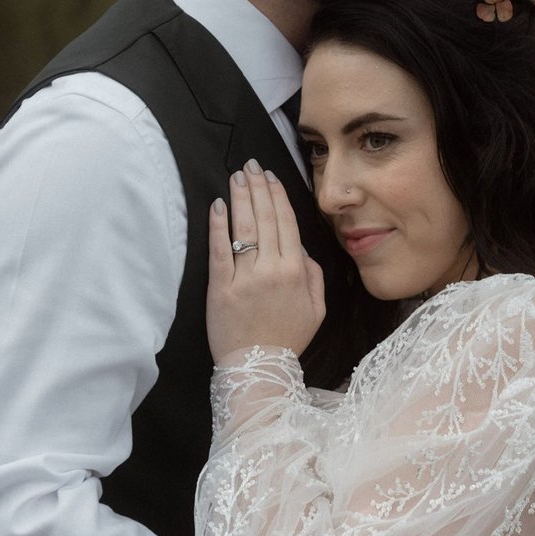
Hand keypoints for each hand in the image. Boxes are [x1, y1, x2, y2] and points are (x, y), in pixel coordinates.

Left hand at [207, 158, 325, 363]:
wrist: (257, 370)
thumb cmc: (287, 338)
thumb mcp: (317, 309)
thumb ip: (314, 275)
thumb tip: (302, 250)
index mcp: (296, 271)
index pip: (287, 222)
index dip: (277, 195)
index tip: (269, 176)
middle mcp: (272, 269)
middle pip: (265, 218)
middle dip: (257, 187)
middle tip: (250, 166)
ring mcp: (245, 277)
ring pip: (244, 227)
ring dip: (240, 197)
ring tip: (236, 176)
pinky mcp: (221, 288)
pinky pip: (219, 250)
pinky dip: (218, 225)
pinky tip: (217, 205)